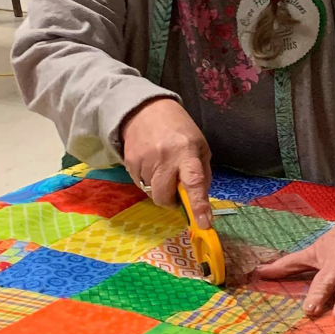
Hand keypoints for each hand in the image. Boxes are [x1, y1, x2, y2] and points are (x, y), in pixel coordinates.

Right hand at [121, 98, 212, 228]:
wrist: (144, 110)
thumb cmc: (178, 129)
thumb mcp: (199, 145)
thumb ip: (202, 173)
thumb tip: (200, 200)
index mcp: (186, 152)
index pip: (194, 181)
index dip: (199, 205)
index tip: (204, 223)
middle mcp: (164, 157)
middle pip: (164, 196)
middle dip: (171, 201)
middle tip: (176, 191)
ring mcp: (144, 161)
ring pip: (151, 192)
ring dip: (159, 188)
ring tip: (162, 168)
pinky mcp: (129, 163)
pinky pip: (140, 184)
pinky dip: (147, 180)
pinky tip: (151, 163)